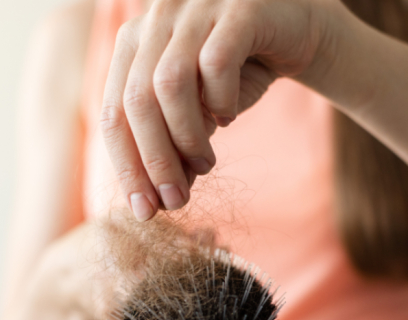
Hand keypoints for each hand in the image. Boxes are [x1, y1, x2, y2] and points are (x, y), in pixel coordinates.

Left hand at [100, 0, 341, 220]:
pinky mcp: (237, 10)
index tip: (144, 211)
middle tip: (176, 200)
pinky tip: (229, 116)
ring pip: (169, 83)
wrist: (296, 30)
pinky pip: (216, 62)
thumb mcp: (200, 113)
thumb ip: (176, 145)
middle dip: (154, 161)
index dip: (126, 166)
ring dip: (186, 136)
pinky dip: (221, 100)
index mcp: (134, 42)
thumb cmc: (240, 72)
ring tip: (205, 163)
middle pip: (136, 101)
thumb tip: (158, 199)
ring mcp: (195, 8)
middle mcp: (157, 17)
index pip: (112, 111)